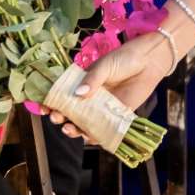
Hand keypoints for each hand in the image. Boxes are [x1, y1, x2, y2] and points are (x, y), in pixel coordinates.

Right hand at [52, 32, 174, 140]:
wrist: (151, 61)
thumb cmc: (125, 58)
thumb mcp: (105, 66)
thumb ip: (92, 80)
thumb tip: (78, 94)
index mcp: (82, 83)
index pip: (61, 94)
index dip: (50, 103)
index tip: (44, 108)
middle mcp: (89, 97)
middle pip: (70, 113)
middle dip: (60, 118)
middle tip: (58, 118)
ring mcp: (102, 108)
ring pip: (83, 124)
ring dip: (74, 130)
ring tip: (70, 129)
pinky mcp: (116, 116)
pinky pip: (102, 130)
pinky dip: (94, 136)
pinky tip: (88, 137)